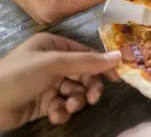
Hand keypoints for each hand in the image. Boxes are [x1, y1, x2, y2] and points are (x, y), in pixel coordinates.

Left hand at [0, 33, 120, 129]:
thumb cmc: (20, 76)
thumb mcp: (54, 63)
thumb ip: (87, 61)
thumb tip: (119, 56)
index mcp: (53, 45)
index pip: (85, 54)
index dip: (101, 66)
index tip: (116, 79)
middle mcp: (52, 62)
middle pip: (82, 74)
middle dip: (87, 88)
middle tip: (92, 99)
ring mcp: (47, 83)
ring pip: (74, 91)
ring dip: (75, 101)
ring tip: (69, 109)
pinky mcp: (43, 102)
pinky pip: (63, 104)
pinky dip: (62, 111)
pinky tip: (56, 115)